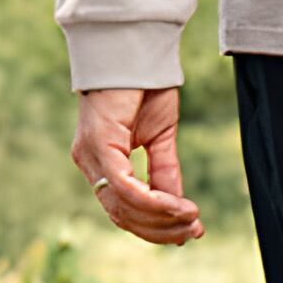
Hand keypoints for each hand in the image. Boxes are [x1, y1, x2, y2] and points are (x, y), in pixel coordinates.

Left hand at [70, 86, 205, 243]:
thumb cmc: (146, 86)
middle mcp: (89, 163)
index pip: (123, 209)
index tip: (189, 232)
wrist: (137, 49)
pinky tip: (177, 206)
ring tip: (191, 219)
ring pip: (122, 206)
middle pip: (121, 215)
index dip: (155, 226)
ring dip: (160, 219)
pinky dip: (152, 201)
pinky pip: (123, 187)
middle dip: (160, 229)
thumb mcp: (160, 136)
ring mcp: (90, 155)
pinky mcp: (99, 144)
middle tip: (193, 231)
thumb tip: (177, 207)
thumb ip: (164, 171)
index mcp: (101, 161)